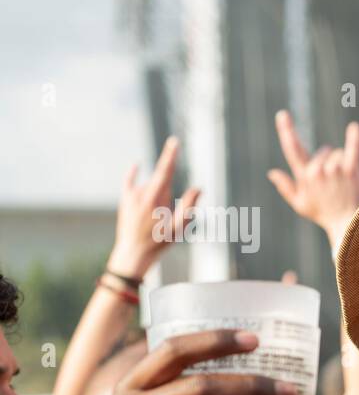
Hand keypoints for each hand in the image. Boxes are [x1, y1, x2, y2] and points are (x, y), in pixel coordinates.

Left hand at [108, 137, 199, 279]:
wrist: (133, 253)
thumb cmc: (158, 243)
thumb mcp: (179, 228)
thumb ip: (188, 206)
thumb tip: (197, 188)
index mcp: (155, 198)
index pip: (165, 171)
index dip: (170, 155)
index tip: (174, 141)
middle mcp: (141, 192)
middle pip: (162, 183)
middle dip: (169, 194)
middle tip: (165, 219)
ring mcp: (132, 195)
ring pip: (151, 186)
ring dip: (158, 196)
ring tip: (154, 220)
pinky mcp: (125, 200)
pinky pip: (130, 182)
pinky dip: (134, 174)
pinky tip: (137, 165)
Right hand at [267, 110, 358, 244]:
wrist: (348, 225)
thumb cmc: (324, 215)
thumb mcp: (301, 205)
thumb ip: (286, 188)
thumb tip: (272, 173)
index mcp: (304, 176)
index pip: (293, 149)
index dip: (287, 130)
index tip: (283, 114)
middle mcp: (317, 171)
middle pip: (324, 151)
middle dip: (328, 161)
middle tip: (335, 184)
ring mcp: (334, 170)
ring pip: (338, 153)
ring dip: (342, 164)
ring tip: (345, 185)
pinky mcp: (351, 171)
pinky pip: (353, 149)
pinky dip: (354, 138)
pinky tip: (354, 127)